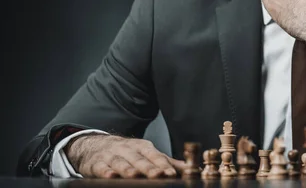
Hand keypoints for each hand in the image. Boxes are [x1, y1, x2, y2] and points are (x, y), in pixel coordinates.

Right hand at [65, 134, 185, 177]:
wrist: (97, 146)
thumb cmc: (129, 153)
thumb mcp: (147, 154)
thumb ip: (168, 162)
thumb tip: (191, 169)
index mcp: (143, 147)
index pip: (155, 156)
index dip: (163, 165)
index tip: (172, 174)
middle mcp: (128, 149)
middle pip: (140, 159)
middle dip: (149, 167)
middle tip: (159, 175)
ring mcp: (112, 156)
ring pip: (121, 163)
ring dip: (128, 169)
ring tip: (135, 176)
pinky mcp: (97, 164)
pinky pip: (101, 168)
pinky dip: (105, 172)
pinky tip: (110, 176)